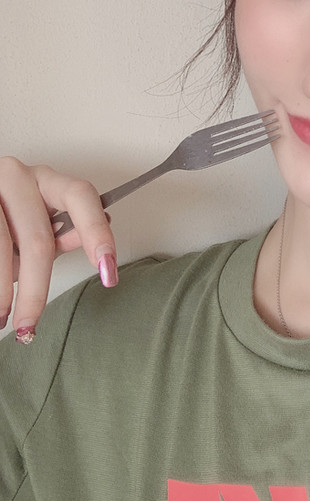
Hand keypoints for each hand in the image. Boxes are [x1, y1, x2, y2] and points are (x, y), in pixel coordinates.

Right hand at [0, 158, 116, 342]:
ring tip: (1, 316)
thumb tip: (99, 253)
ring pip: (2, 246)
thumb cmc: (7, 216)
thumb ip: (62, 236)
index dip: (97, 233)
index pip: (81, 197)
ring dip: (3, 290)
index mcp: (48, 180)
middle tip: (29, 323)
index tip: (107, 272)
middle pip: (37, 239)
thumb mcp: (36, 223)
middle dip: (35, 289)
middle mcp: (19, 176)